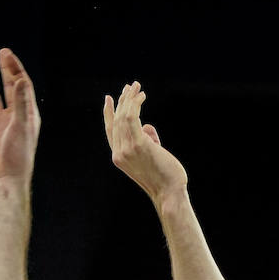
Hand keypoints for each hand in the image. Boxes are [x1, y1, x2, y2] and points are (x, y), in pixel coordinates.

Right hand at [0, 48, 40, 189]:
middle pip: (10, 88)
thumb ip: (20, 103)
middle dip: (6, 70)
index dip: (16, 70)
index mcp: (27, 116)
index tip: (7, 55)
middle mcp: (13, 118)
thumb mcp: (20, 126)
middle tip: (2, 52)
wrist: (3, 181)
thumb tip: (20, 79)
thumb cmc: (18, 157)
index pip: (23, 87)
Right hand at [104, 81, 187, 206]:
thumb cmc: (164, 176)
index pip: (110, 131)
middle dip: (123, 101)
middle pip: (117, 120)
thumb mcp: (151, 155)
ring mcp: (127, 149)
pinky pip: (133, 117)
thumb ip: (146, 140)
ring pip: (124, 116)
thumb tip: (146, 126)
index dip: (108, 114)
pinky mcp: (138, 144)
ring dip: (130, 99)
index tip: (109, 98)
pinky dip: (136, 103)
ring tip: (138, 87)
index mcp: (119, 158)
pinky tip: (142, 96)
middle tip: (131, 86)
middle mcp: (119, 153)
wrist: (169, 193)